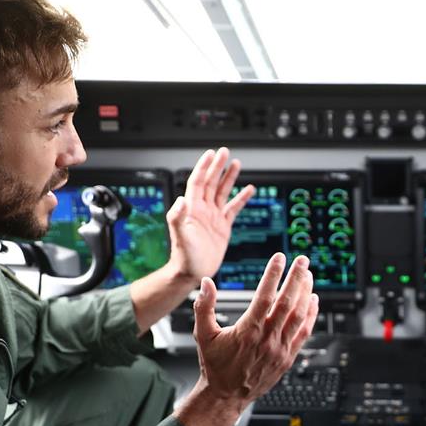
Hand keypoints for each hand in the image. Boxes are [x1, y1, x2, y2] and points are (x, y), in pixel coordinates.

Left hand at [165, 147, 253, 283]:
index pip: (198, 181)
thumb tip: (181, 199)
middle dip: (218, 167)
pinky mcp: (223, 227)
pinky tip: (248, 190)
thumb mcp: (180, 236)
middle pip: (211, 182)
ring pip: (222, 192)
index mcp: (192, 208)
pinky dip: (241, 199)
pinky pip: (233, 209)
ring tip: (236, 164)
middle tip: (225, 152)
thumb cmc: (184, 257)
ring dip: (229, 178)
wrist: (192, 273)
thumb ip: (177, 217)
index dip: (204, 167)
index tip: (212, 154)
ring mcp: (213, 217)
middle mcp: (202, 210)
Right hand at [177, 253, 318, 425]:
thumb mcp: (203, 335)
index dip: (274, 275)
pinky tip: (313, 301)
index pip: (265, 296)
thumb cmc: (215, 365)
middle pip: (286, 302)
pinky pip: (303, 333)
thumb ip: (204, 307)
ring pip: (298, 316)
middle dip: (296, 278)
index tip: (279, 258)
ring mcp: (279, 349)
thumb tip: (206, 283)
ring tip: (309, 275)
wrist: (226, 396)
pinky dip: (310, 315)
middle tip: (302, 260)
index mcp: (247, 331)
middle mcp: (267, 339)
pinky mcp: (287, 358)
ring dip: (305, 293)